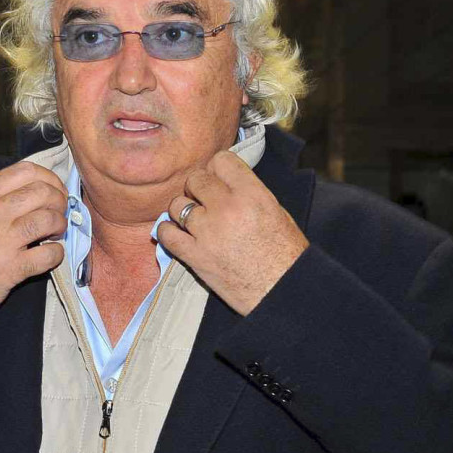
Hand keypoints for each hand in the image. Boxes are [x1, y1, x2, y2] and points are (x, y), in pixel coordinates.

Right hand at [0, 162, 67, 342]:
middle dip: (59, 202)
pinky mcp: (11, 269)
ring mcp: (1, 242)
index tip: (54, 191)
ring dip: (60, 226)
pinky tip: (50, 255)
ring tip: (55, 234)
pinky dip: (56, 254)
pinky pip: (48, 255)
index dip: (49, 179)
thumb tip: (34, 188)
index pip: (25, 170)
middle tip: (57, 214)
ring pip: (48, 219)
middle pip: (42, 192)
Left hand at [157, 151, 308, 315]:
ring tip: (193, 221)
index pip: (221, 160)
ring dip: (183, 211)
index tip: (217, 180)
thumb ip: (247, 191)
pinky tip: (177, 235)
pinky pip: (166, 234)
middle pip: (195, 179)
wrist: (283, 292)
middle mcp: (228, 208)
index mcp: (252, 194)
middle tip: (204, 202)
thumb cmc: (285, 254)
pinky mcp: (195, 256)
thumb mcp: (275, 211)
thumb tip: (224, 181)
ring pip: (177, 205)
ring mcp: (208, 232)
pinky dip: (167, 233)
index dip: (216, 169)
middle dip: (198, 189)